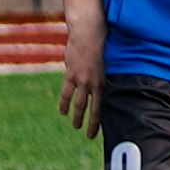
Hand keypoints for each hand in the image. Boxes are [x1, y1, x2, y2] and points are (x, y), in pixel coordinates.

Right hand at [52, 0, 105, 131]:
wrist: (89, 34)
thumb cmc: (101, 45)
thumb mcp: (107, 63)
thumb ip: (103, 76)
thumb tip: (105, 85)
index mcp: (102, 82)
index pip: (100, 107)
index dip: (97, 121)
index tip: (95, 131)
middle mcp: (91, 83)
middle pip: (88, 108)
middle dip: (88, 123)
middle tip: (88, 135)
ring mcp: (80, 80)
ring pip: (76, 103)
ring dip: (75, 116)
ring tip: (75, 125)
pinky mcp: (70, 74)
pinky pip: (66, 92)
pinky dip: (64, 103)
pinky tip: (62, 111)